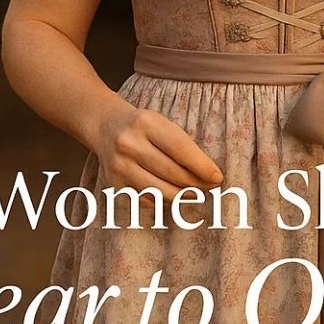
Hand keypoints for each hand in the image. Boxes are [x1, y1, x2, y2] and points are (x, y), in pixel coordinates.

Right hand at [95, 103, 223, 207]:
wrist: (105, 126)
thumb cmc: (143, 126)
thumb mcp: (161, 123)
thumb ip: (182, 145)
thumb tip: (208, 175)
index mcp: (146, 123)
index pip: (181, 149)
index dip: (202, 166)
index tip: (217, 177)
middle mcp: (130, 144)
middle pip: (172, 172)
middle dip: (196, 183)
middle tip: (210, 187)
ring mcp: (120, 166)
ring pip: (160, 191)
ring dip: (182, 196)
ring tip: (195, 193)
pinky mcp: (114, 184)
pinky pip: (146, 200)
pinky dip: (163, 201)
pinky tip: (173, 195)